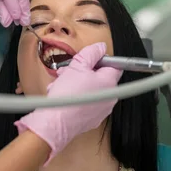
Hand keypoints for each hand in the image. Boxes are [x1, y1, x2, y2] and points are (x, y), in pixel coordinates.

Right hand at [14, 42, 122, 163]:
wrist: (56, 122)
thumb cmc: (67, 95)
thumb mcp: (77, 65)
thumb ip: (91, 53)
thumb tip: (100, 47)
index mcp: (110, 82)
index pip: (114, 65)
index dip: (100, 59)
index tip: (89, 59)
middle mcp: (110, 97)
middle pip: (100, 77)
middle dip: (84, 71)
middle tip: (70, 70)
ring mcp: (102, 110)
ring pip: (92, 90)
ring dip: (78, 84)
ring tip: (63, 84)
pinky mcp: (92, 120)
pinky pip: (87, 103)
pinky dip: (77, 98)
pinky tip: (65, 96)